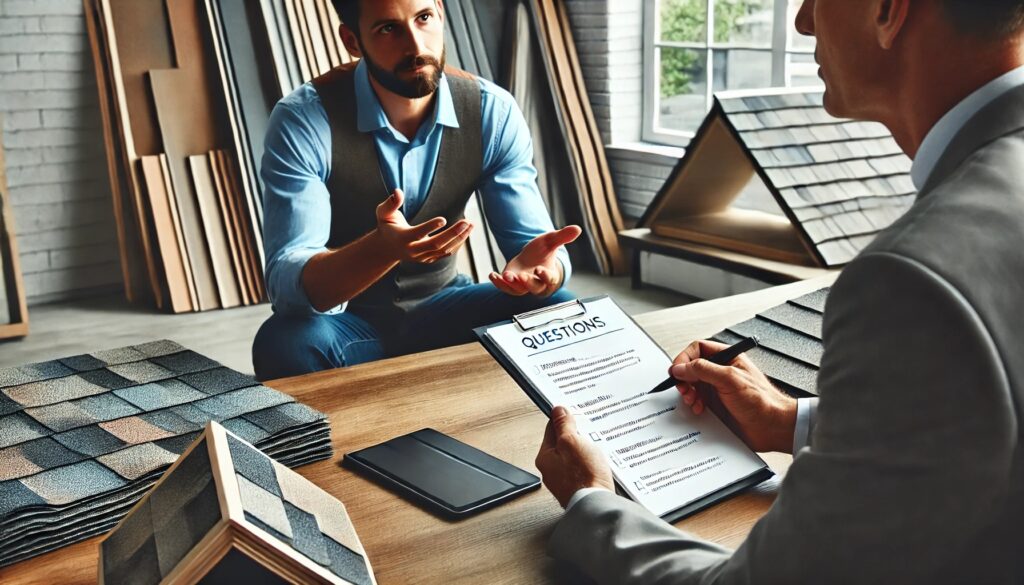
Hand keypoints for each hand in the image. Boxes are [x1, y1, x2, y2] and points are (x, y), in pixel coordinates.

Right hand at [375, 189, 472, 263]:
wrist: (387, 248)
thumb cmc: (387, 226)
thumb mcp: (383, 213)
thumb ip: (390, 203)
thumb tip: (397, 191)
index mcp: (402, 238)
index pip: (417, 234)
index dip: (430, 227)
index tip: (444, 219)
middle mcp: (412, 251)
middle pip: (435, 244)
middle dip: (452, 234)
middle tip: (466, 222)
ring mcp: (421, 257)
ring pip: (443, 250)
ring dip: (459, 238)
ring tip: (471, 225)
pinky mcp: (429, 259)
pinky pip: (445, 253)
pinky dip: (457, 244)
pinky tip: (466, 232)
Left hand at [489, 226, 581, 296]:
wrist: (530, 258)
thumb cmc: (543, 251)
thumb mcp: (551, 241)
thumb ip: (563, 237)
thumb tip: (577, 228)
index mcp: (549, 275)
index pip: (549, 279)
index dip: (545, 275)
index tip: (540, 269)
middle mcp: (537, 283)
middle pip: (534, 287)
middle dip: (527, 282)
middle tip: (521, 276)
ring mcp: (523, 286)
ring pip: (518, 290)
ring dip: (511, 284)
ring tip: (505, 275)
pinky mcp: (512, 285)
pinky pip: (505, 288)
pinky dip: (498, 283)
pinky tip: (492, 275)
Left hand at [535, 406, 614, 507]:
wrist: (598, 506)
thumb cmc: (584, 477)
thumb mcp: (572, 441)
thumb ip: (564, 425)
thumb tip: (558, 411)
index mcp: (545, 457)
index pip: (551, 430)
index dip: (564, 420)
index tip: (574, 415)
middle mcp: (551, 471)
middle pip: (563, 444)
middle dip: (577, 437)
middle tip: (589, 434)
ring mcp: (565, 482)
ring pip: (575, 458)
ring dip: (586, 452)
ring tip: (596, 452)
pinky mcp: (579, 489)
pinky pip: (583, 471)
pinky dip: (591, 466)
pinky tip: (599, 467)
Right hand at [671, 340, 797, 452]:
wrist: (772, 427)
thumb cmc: (761, 401)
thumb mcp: (730, 379)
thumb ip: (703, 370)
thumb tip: (681, 367)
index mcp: (727, 358)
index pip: (698, 349)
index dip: (685, 358)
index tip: (678, 371)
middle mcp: (721, 371)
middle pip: (692, 367)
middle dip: (684, 377)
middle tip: (684, 388)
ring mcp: (718, 388)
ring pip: (692, 384)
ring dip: (688, 392)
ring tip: (692, 399)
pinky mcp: (717, 404)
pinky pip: (697, 400)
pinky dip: (694, 404)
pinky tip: (699, 409)